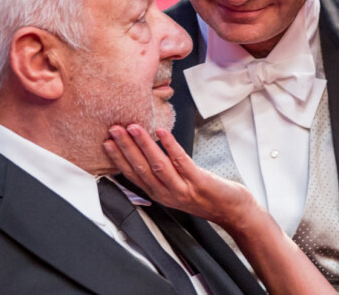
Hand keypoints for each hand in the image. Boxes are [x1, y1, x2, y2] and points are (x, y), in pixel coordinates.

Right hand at [103, 124, 254, 232]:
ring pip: (158, 165)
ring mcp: (182, 189)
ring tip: (133, 127)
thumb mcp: (174, 186)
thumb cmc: (202, 194)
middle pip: (141, 168)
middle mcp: (166, 193)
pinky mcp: (199, 182)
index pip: (132, 175)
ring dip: (144, 145)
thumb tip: (143, 146)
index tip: (106, 142)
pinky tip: (162, 132)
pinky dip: (170, 146)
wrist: (232, 211)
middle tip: (114, 129)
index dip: (117, 159)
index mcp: (157, 192)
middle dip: (125, 147)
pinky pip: (182, 162)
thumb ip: (159, 171)